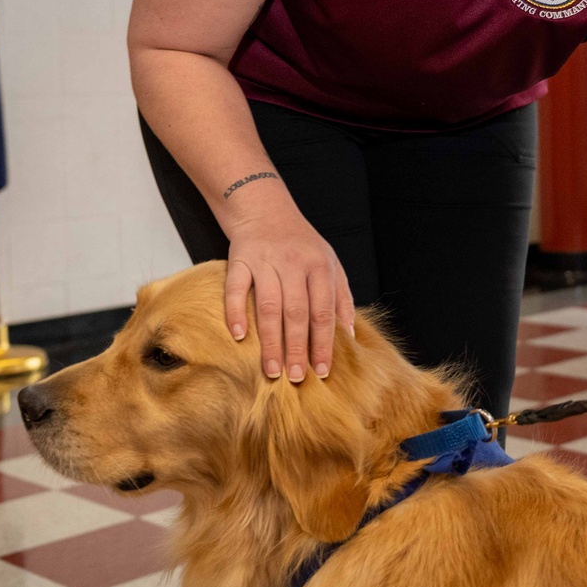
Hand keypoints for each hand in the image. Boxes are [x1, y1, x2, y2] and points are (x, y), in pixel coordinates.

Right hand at [224, 205, 354, 384]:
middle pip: (297, 313)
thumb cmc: (301, 244)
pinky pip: (236, 288)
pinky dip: (236, 312)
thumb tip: (350, 336)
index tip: (322, 371)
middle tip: (296, 377)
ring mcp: (266, 261)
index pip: (324, 312)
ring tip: (271, 370)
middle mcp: (294, 263)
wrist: (266, 209)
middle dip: (298, 349)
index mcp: (321, 267)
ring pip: (269, 307)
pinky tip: (238, 335)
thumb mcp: (330, 264)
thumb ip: (340, 298)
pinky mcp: (240, 259)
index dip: (324, 344)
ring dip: (270, 341)